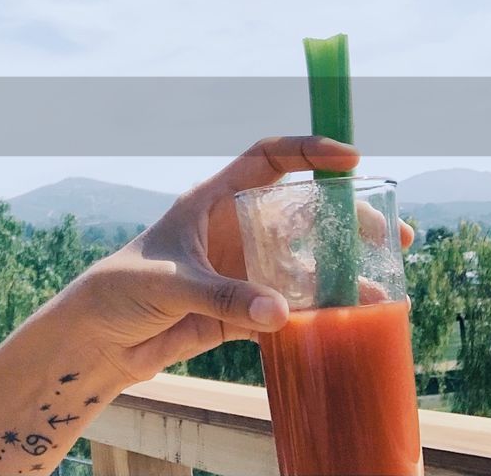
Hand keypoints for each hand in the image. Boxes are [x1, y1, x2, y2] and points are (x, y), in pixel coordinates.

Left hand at [61, 136, 414, 384]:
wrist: (99, 339)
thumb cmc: (121, 290)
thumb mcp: (170, 285)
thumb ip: (223, 298)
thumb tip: (281, 313)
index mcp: (212, 202)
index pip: (267, 160)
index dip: (308, 152)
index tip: (351, 160)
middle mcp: (234, 231)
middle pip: (302, 212)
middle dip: (348, 218)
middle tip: (390, 235)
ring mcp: (242, 271)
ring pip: (304, 262)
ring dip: (344, 270)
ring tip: (384, 283)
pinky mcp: (243, 312)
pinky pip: (292, 307)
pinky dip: (322, 313)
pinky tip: (354, 319)